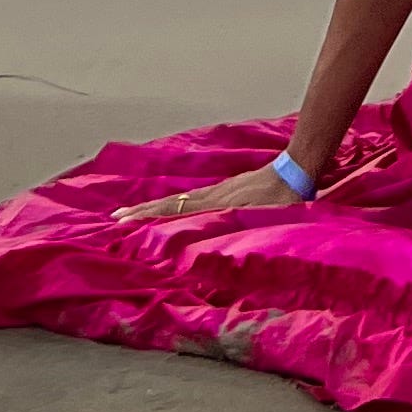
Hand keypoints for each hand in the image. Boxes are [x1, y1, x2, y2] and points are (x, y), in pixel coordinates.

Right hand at [115, 162, 313, 224]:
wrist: (297, 168)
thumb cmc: (286, 198)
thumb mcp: (266, 219)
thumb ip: (245, 228)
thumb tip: (221, 243)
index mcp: (218, 204)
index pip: (176, 212)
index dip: (151, 218)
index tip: (126, 224)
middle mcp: (212, 196)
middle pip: (169, 204)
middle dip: (141, 212)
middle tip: (115, 219)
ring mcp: (217, 191)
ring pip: (177, 201)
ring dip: (152, 207)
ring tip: (129, 213)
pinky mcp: (224, 190)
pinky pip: (190, 199)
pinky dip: (171, 204)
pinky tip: (167, 209)